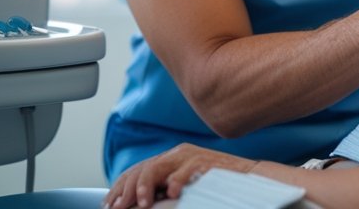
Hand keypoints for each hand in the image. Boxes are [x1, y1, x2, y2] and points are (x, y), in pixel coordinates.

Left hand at [103, 144, 254, 208]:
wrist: (248, 178)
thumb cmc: (216, 185)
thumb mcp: (184, 187)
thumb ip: (165, 188)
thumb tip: (139, 202)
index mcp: (171, 159)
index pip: (138, 169)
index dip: (120, 187)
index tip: (109, 204)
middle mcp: (178, 154)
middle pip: (144, 167)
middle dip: (127, 189)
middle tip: (118, 207)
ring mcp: (191, 157)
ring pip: (159, 166)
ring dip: (146, 185)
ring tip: (141, 202)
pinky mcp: (206, 162)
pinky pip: (187, 169)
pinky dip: (178, 181)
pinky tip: (171, 193)